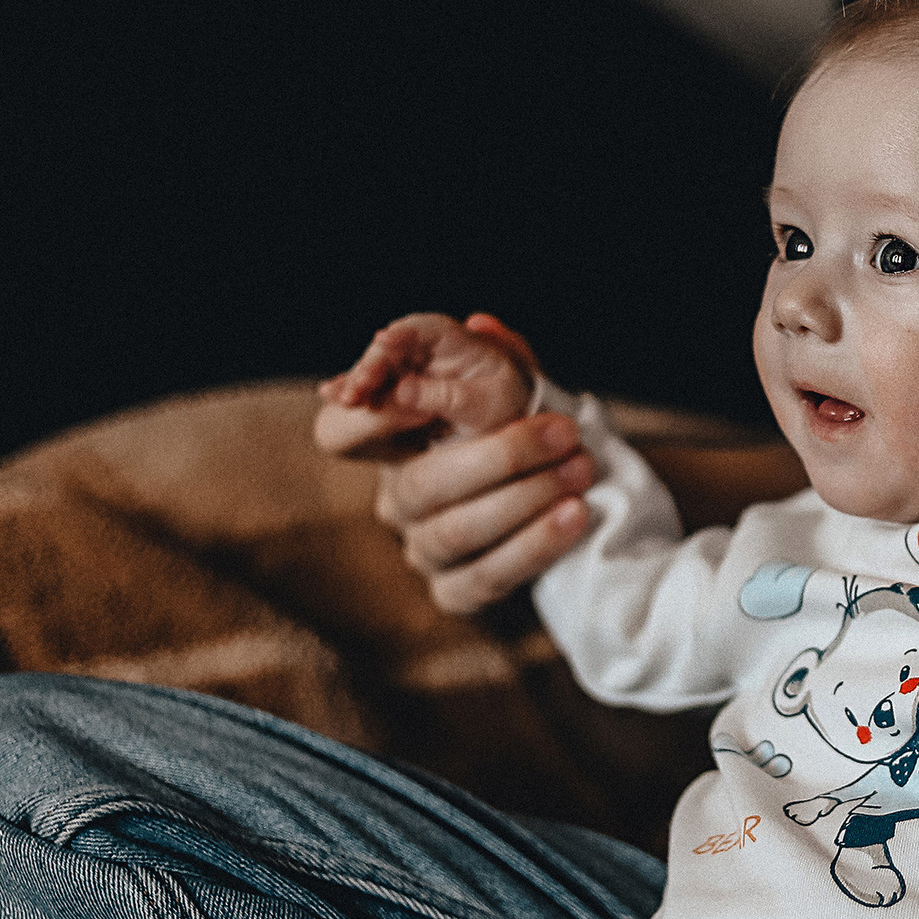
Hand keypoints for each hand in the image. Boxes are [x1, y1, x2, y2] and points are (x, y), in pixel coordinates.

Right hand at [327, 314, 599, 614]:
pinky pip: (487, 576)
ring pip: (456, 532)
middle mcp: (396, 500)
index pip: (338, 433)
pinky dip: (535, 545)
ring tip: (580, 471)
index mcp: (392, 445)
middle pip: (421, 485)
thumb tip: (481, 325)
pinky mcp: (455, 593)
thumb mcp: (517, 389)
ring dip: (526, 499)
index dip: (370, 416)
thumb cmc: (529, 434)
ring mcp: (422, 551)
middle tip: (564, 432)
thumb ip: (501, 357)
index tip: (420, 393)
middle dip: (500, 456)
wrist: (571, 507)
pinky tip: (574, 516)